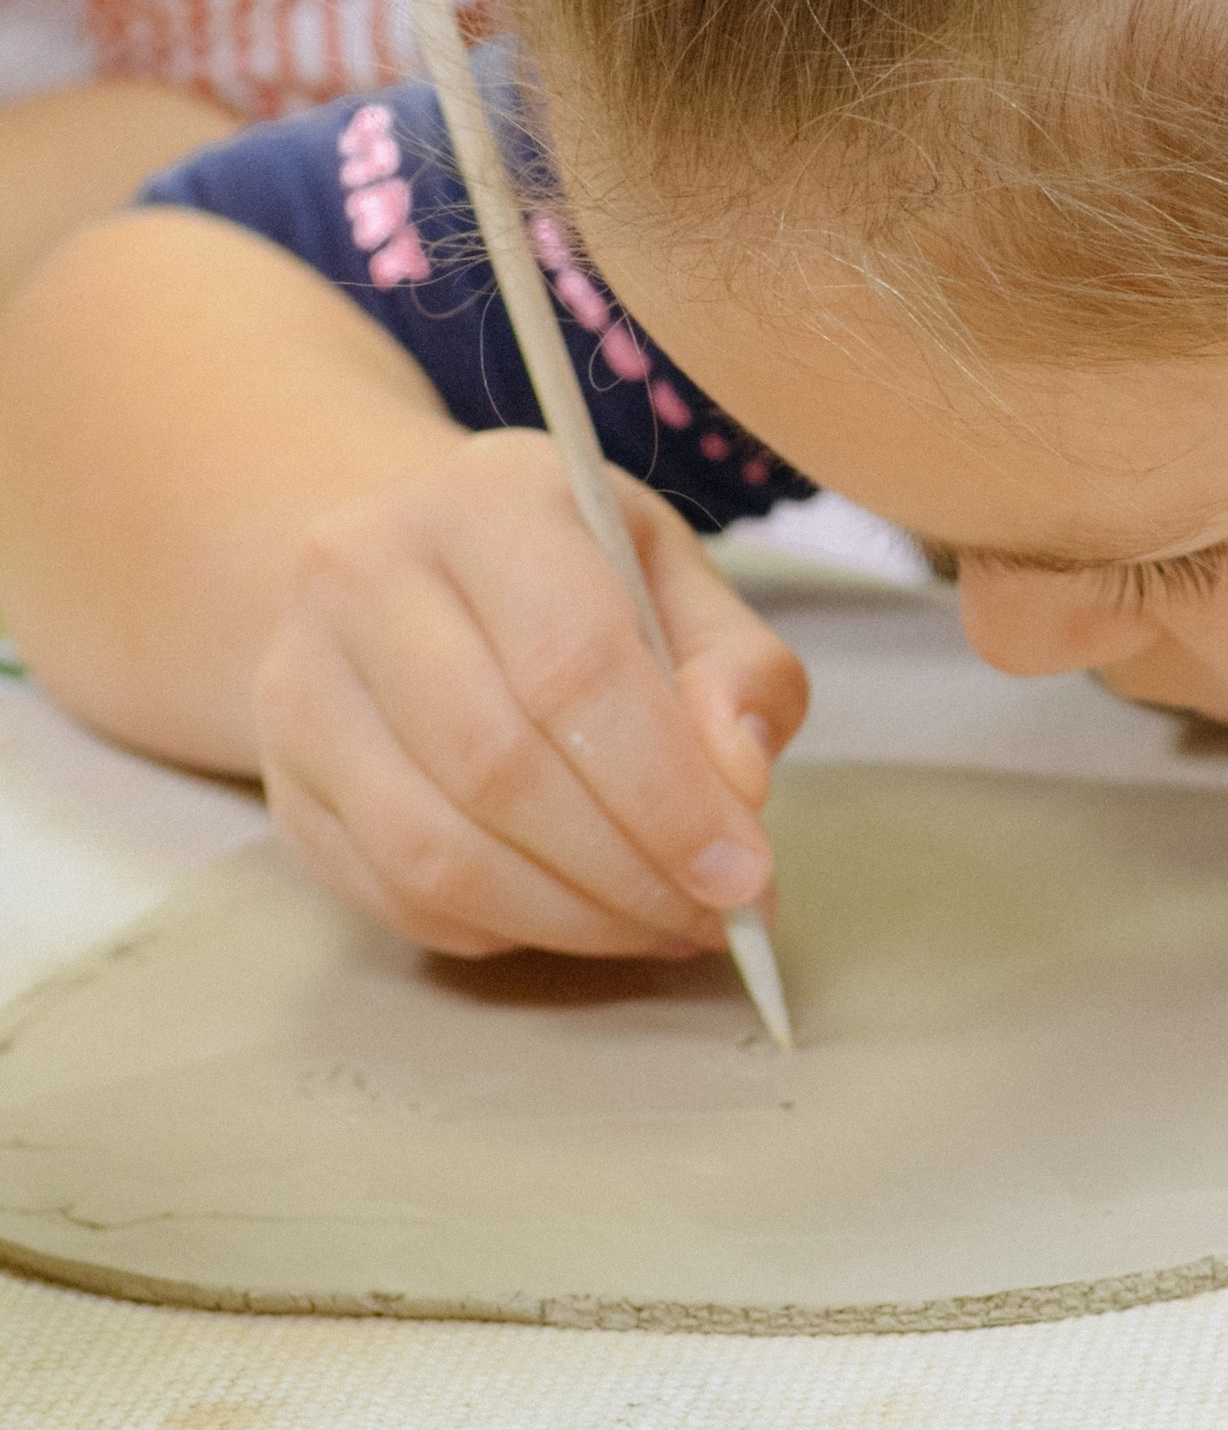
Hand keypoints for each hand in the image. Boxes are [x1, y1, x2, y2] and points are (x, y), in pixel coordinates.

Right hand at [252, 431, 808, 958]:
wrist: (411, 568)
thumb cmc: (571, 574)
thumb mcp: (677, 577)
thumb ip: (738, 668)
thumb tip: (738, 781)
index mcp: (485, 500)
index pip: (573, 663)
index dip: (667, 791)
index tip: (742, 872)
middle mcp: (364, 575)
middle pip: (499, 767)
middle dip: (626, 871)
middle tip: (713, 916)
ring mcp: (299, 681)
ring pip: (435, 850)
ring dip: (568, 917)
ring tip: (657, 926)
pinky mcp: (283, 779)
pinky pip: (394, 893)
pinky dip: (501, 929)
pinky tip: (573, 916)